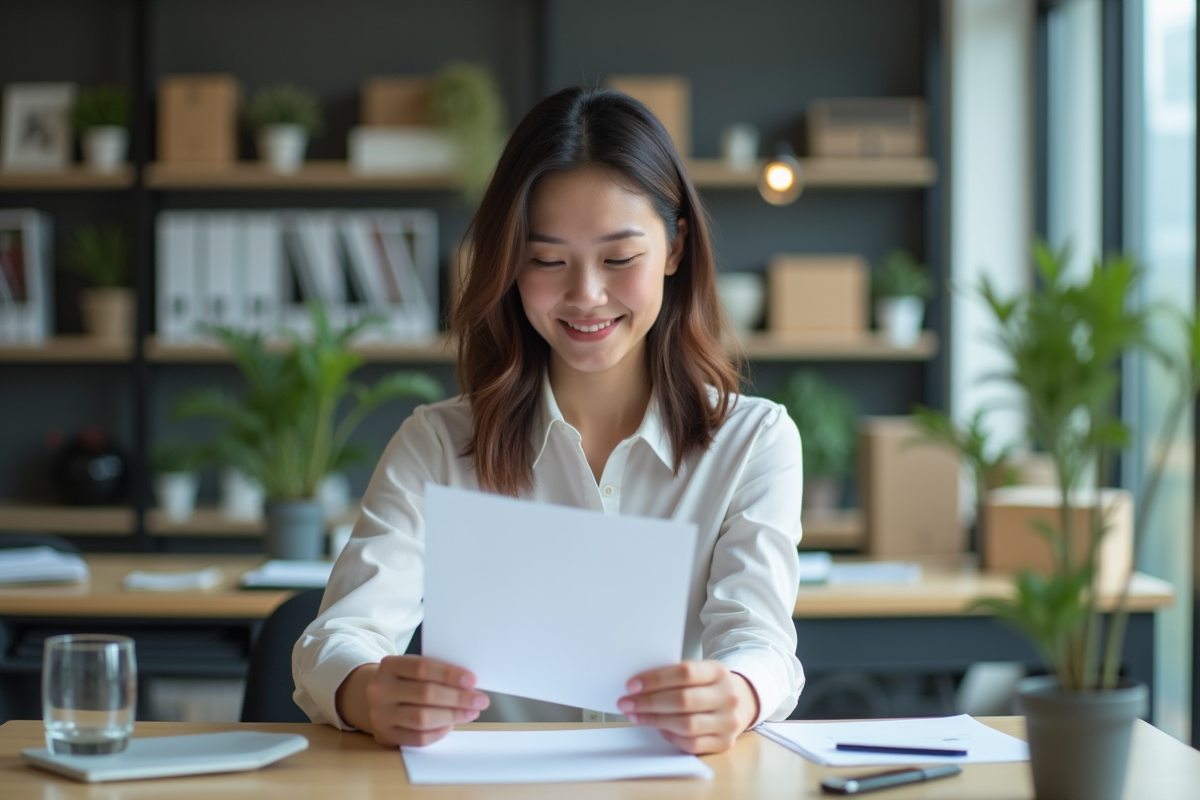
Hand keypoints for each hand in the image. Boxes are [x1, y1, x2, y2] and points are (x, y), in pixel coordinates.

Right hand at [336, 655, 489, 747]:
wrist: (374, 697)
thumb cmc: (404, 680)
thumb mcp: (412, 668)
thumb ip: (435, 672)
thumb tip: (470, 685)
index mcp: (389, 665)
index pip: (422, 667)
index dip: (449, 674)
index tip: (472, 680)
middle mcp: (380, 689)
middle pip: (425, 694)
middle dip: (458, 698)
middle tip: (480, 700)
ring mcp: (380, 715)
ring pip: (422, 718)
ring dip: (452, 716)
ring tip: (470, 712)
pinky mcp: (384, 735)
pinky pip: (418, 738)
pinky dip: (439, 732)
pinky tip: (451, 724)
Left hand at [617, 660, 759, 753]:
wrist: (742, 701)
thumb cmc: (709, 685)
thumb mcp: (699, 671)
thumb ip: (674, 676)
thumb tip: (637, 687)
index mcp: (718, 671)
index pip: (685, 673)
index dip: (655, 679)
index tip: (631, 685)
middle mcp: (728, 696)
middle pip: (683, 700)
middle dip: (649, 702)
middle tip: (626, 703)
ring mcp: (729, 722)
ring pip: (686, 725)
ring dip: (655, 721)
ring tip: (636, 716)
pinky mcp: (725, 743)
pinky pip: (691, 744)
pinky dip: (670, 736)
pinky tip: (658, 728)